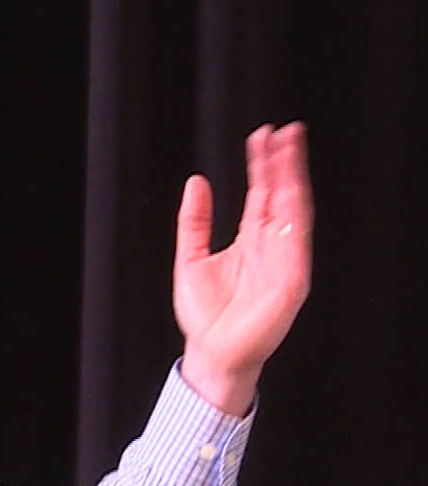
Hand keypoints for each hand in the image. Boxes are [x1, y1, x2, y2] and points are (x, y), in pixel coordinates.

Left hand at [175, 121, 312, 414]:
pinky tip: (291, 190)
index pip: (260, 194)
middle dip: (283, 164)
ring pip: (293, 210)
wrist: (210, 353)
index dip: (262, 165)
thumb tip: (197, 182)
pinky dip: (295, 214)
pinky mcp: (291, 279)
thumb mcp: (190, 257)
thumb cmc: (204, 315)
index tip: (261, 137)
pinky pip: (296, 241)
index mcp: (249, 241)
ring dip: (293, 180)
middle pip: (281, 196)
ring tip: (290, 150)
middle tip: (283, 132)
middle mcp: (270, 246)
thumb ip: (194, 221)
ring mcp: (283, 260)